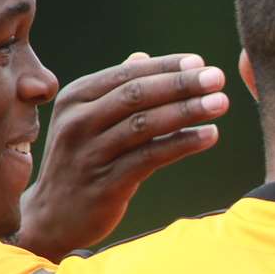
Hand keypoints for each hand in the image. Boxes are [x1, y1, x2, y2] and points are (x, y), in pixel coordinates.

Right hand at [16, 52, 227, 259]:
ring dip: (187, 111)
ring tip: (221, 102)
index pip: (127, 74)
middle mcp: (79, 121)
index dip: (165, 66)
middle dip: (181, 84)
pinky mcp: (106, 183)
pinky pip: (150, 157)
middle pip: (137, 94)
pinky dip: (182, 143)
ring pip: (145, 124)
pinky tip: (210, 135)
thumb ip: (116, 91)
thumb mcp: (89, 120)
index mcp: (76, 98)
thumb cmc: (81, 161)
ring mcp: (90, 152)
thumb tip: (142, 57)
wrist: (53, 216)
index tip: (200, 62)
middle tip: (217, 77)